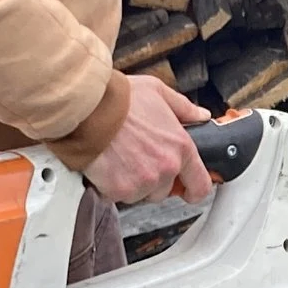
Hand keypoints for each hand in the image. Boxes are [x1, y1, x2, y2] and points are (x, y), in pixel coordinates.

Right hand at [86, 74, 212, 205]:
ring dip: (133, 183)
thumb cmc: (119, 100)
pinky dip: (113, 185)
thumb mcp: (158, 92)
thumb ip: (184, 108)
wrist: (87, 109)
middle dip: (154, 178)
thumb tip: (200, 116)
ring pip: (142, 194)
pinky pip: (119, 196)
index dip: (194, 190)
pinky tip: (108, 164)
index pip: (200, 184)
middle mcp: (165, 168)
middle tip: (137, 157)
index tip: (189, 190)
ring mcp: (142, 182)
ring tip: (120, 158)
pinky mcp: (119, 190)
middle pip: (165, 189)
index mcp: (180, 146)